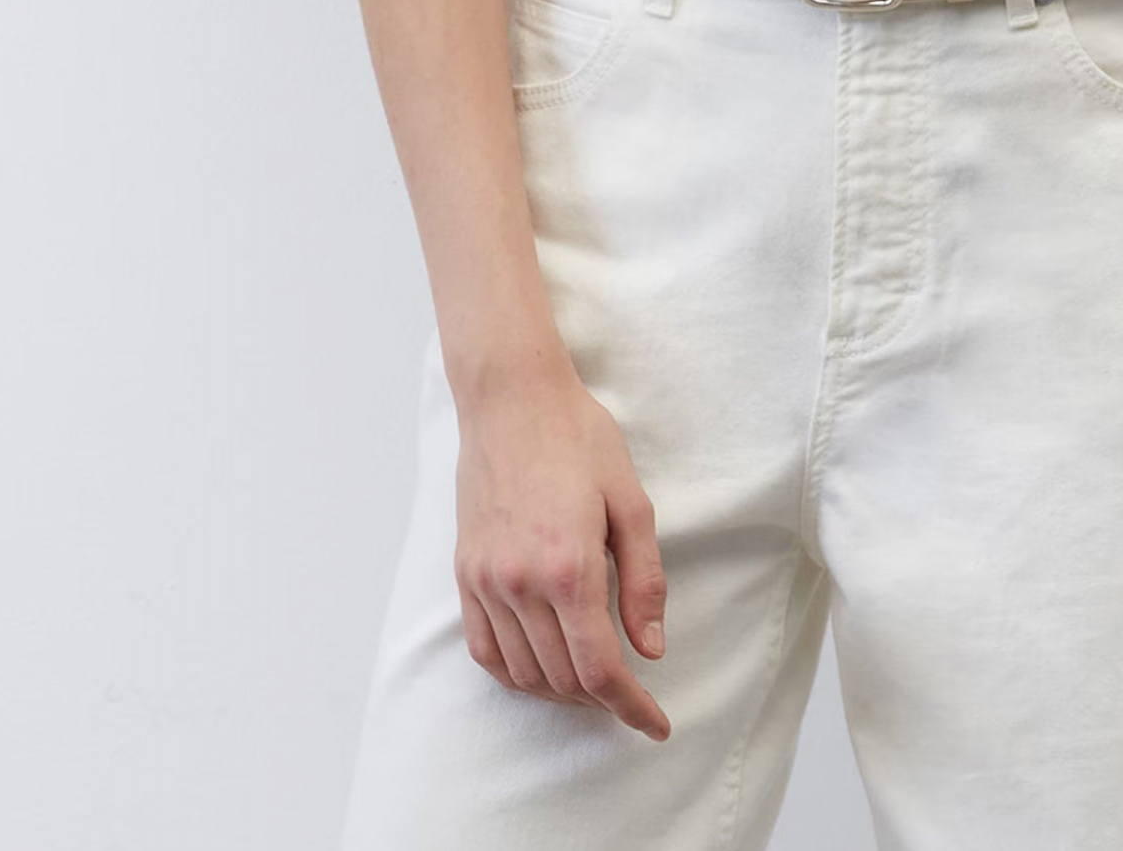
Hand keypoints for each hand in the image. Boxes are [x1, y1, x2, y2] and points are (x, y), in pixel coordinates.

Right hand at [453, 356, 671, 740]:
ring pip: (524, 674)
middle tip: (632, 698)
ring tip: (593, 684)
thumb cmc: (579, 439)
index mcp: (569, 566)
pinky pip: (486, 650)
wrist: (512, 398)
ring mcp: (487, 582)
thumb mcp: (631, 501)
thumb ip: (644, 581)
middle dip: (603, 701)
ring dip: (562, 692)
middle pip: (563, 680)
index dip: (631, 707)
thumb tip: (651, 649)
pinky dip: (516, 674)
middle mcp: (521, 584)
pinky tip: (541, 669)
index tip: (656, 724)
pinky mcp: (466, 574)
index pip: (600, 669)